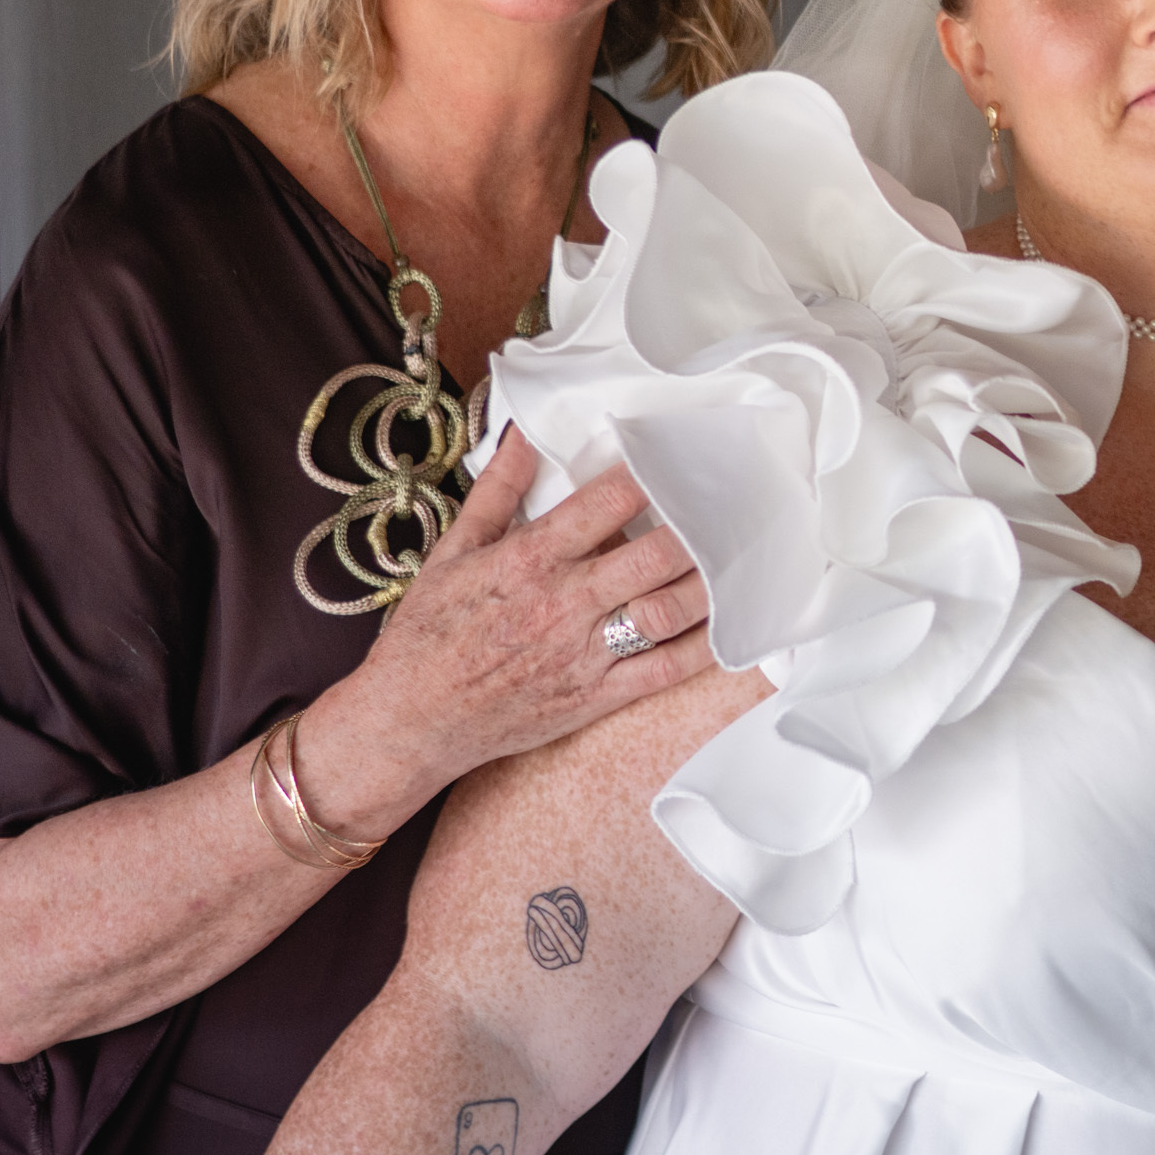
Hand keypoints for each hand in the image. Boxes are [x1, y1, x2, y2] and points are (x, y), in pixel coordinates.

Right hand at [299, 441, 714, 835]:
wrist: (410, 722)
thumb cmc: (428, 633)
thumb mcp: (453, 551)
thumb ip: (496, 490)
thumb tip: (525, 432)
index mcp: (529, 560)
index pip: (607, 502)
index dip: (653, 472)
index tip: (681, 450)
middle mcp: (564, 604)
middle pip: (653, 555)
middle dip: (699, 525)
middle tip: (734, 499)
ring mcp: (584, 654)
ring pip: (668, 611)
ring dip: (711, 580)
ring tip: (745, 550)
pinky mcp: (596, 698)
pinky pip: (664, 671)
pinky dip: (706, 648)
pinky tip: (735, 622)